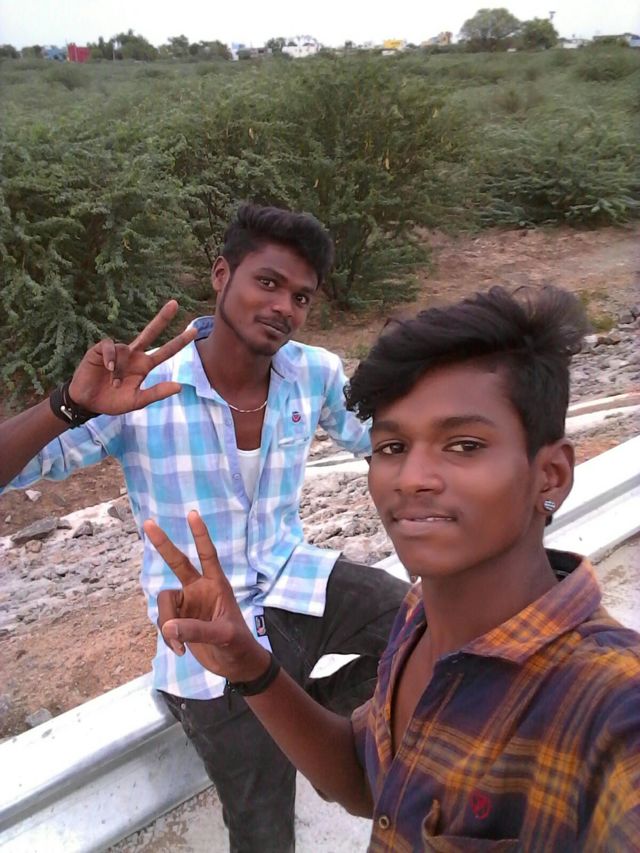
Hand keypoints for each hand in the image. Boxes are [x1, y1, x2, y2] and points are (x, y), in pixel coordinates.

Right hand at [68, 300, 197, 414]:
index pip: (165, 351)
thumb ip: (157, 393)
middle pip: (151, 332)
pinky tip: (108, 368)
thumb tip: (180, 386)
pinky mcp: (100, 350)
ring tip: (113, 383)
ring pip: (124, 348)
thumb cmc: (113, 401)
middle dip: (163, 318)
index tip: (194, 331)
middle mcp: (133, 355)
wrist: (88, 402)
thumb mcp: (137, 400)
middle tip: (175, 303)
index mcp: (144, 366)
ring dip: (119, 368)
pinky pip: (109, 347)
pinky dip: (110, 357)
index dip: (179, 342)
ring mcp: (118, 351)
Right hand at [144, 511, 270, 681]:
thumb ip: (196, 631)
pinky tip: (179, 651)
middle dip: (164, 544)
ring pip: (164, 602)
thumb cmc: (238, 645)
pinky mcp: (179, 620)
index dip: (200, 535)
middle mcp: (200, 590)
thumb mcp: (223, 636)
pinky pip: (163, 621)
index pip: (208, 556)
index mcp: (217, 585)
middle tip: (148, 523)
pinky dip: (168, 637)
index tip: (193, 514)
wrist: (236, 665)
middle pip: (178, 563)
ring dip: (166, 622)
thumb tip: (168, 627)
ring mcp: (188, 604)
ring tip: (178, 646)